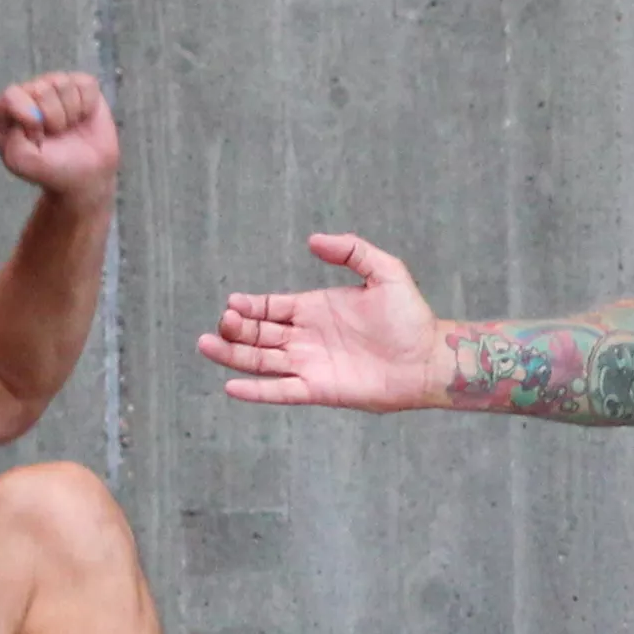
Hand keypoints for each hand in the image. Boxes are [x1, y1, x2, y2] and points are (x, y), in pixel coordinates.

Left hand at [0, 72, 117, 203]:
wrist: (89, 175)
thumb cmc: (53, 169)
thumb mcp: (23, 164)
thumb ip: (13, 141)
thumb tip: (28, 116)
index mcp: (7, 113)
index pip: (10, 96)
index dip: (26, 115)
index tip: (38, 138)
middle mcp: (28, 95)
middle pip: (40, 89)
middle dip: (54, 117)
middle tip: (57, 136)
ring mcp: (54, 87)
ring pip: (63, 83)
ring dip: (71, 112)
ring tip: (69, 128)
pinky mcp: (79, 85)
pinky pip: (85, 84)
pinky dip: (87, 105)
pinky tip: (82, 118)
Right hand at [199, 234, 449, 410]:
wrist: (427, 358)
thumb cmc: (410, 317)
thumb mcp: (384, 272)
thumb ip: (351, 251)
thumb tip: (313, 241)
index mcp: (314, 309)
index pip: (270, 308)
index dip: (249, 306)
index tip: (231, 303)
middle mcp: (305, 338)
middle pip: (258, 334)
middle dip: (234, 328)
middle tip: (220, 322)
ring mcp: (309, 365)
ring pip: (260, 361)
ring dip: (232, 355)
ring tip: (206, 346)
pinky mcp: (317, 389)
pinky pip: (279, 391)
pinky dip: (256, 391)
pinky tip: (231, 387)